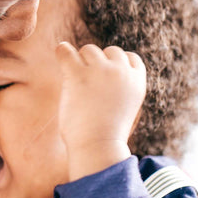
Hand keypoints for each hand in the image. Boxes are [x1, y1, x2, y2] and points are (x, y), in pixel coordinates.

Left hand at [55, 42, 145, 179]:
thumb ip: (117, 88)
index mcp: (137, 81)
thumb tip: (98, 75)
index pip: (130, 58)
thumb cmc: (105, 135)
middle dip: (98, 65)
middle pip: (109, 51)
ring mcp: (101, 70)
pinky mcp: (78, 74)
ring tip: (76, 86)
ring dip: (80, 63)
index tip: (105, 81)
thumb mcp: (121, 108)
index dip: (115, 66)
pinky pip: (66, 51)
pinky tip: (60, 55)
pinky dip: (62, 51)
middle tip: (88, 88)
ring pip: (88, 50)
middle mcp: (121, 71)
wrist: (97, 147)